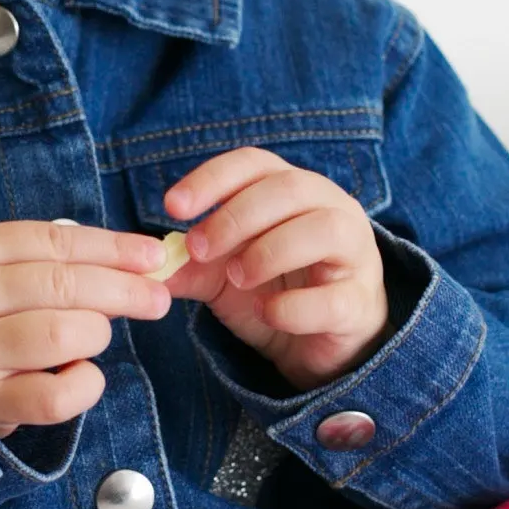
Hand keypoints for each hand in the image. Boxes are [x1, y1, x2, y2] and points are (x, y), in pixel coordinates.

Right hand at [0, 220, 173, 434]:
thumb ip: (46, 262)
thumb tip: (137, 260)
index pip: (53, 241)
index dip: (112, 247)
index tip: (151, 255)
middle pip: (63, 284)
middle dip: (124, 288)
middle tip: (156, 297)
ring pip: (64, 333)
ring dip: (96, 333)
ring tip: (92, 337)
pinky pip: (55, 396)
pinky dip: (84, 385)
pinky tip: (82, 375)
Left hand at [163, 147, 388, 390]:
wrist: (319, 346)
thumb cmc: (275, 292)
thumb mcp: (223, 275)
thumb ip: (190, 264)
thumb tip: (148, 261)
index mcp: (293, 190)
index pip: (254, 163)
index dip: (212, 179)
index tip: (173, 207)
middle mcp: (331, 209)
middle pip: (288, 188)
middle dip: (236, 217)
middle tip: (200, 250)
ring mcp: (355, 254)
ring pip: (323, 229)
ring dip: (270, 250)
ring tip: (237, 278)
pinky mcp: (360, 302)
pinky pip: (332, 298)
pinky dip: (293, 307)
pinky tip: (267, 313)